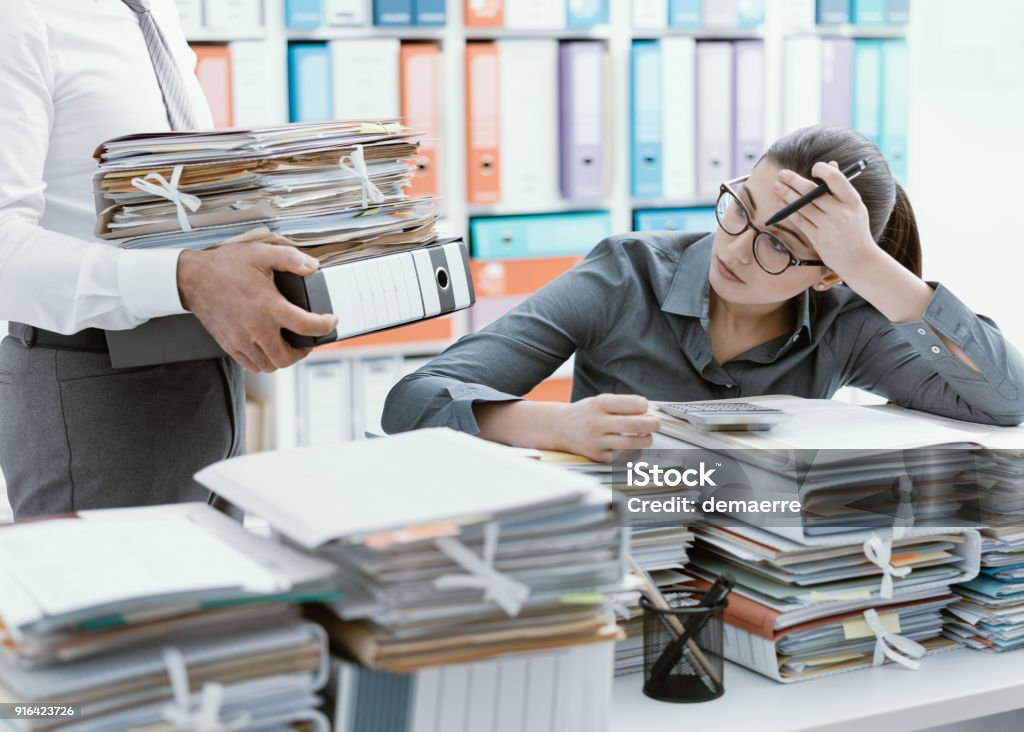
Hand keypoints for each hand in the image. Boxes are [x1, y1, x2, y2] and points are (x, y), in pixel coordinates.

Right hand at [177, 242, 337, 372]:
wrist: (192, 278)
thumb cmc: (226, 266)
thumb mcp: (261, 253)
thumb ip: (290, 259)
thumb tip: (313, 267)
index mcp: (269, 307)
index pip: (307, 327)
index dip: (325, 326)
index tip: (330, 321)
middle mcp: (256, 328)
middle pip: (288, 357)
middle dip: (303, 351)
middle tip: (307, 340)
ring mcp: (242, 340)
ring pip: (270, 365)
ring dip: (283, 358)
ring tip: (288, 345)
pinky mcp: (230, 345)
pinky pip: (252, 365)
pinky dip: (264, 361)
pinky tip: (267, 348)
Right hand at [554, 394, 660, 462]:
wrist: (559, 427)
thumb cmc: (585, 413)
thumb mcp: (600, 401)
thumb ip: (622, 405)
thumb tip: (648, 412)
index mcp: (600, 404)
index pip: (631, 404)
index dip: (644, 406)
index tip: (645, 407)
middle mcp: (598, 422)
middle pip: (634, 425)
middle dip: (652, 424)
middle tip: (656, 424)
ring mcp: (597, 441)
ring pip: (631, 444)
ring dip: (645, 440)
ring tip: (646, 436)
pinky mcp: (597, 456)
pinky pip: (622, 457)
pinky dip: (633, 452)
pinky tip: (633, 446)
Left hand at [771, 161, 876, 279]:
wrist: (860, 260)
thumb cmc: (855, 230)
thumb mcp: (854, 207)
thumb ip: (841, 187)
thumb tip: (830, 165)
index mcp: (853, 201)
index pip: (836, 179)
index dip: (823, 170)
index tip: (813, 168)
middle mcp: (841, 213)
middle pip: (812, 192)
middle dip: (794, 181)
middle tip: (781, 174)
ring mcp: (829, 227)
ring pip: (802, 206)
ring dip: (786, 195)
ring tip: (776, 187)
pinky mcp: (818, 239)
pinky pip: (800, 221)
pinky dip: (789, 211)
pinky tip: (781, 204)